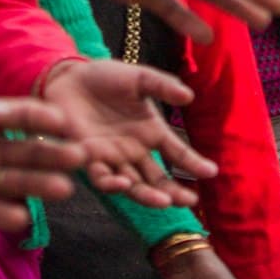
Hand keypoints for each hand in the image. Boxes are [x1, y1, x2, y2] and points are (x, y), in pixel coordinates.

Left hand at [0, 87, 84, 229]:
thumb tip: (0, 112)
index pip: (21, 115)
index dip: (43, 118)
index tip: (66, 123)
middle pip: (27, 151)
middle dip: (54, 154)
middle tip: (81, 157)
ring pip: (16, 182)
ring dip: (40, 185)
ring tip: (65, 189)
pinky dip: (5, 215)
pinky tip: (22, 216)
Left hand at [42, 59, 215, 205]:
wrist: (68, 78)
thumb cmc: (106, 77)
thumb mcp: (139, 78)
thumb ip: (162, 86)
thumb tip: (189, 96)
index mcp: (151, 131)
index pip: (177, 152)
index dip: (194, 163)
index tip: (211, 173)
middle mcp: (135, 150)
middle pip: (157, 179)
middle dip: (173, 192)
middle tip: (189, 201)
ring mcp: (112, 158)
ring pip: (134, 185)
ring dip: (148, 196)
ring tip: (164, 201)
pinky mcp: (88, 159)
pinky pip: (102, 178)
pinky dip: (112, 184)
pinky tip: (123, 183)